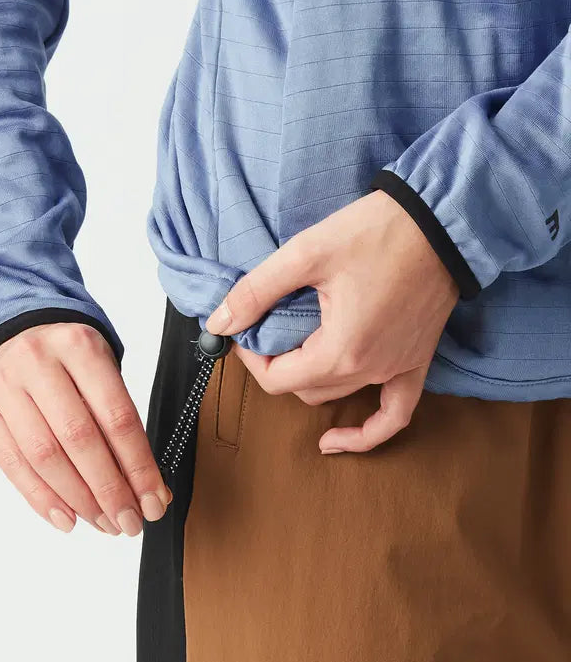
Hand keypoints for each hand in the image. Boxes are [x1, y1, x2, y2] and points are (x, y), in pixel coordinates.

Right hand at [0, 322, 170, 534]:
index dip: (138, 466)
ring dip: (79, 500)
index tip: (154, 501)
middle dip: (110, 490)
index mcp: (80, 347)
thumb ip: (123, 426)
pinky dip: (42, 498)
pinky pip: (13, 464)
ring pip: (45, 456)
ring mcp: (3, 385)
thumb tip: (151, 490)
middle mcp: (38, 361)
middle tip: (129, 521)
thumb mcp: (101, 374)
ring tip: (104, 523)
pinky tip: (66, 518)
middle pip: (80, 439)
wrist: (12, 335)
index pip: (117, 417)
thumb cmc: (67, 362)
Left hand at [206, 190, 458, 451]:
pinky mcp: (416, 363)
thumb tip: (220, 322)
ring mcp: (397, 370)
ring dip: (309, 381)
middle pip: (303, 390)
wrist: (440, 222)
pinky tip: (339, 439)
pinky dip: (367, 432)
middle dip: (277, 366)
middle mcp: (369, 371)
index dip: (251, 360)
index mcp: (340, 351)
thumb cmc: (376, 232)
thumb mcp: (306, 253)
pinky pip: (394, 414)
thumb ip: (257, 291)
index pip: (277, 380)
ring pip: (336, 395)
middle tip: (265, 333)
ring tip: (293, 355)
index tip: (245, 333)